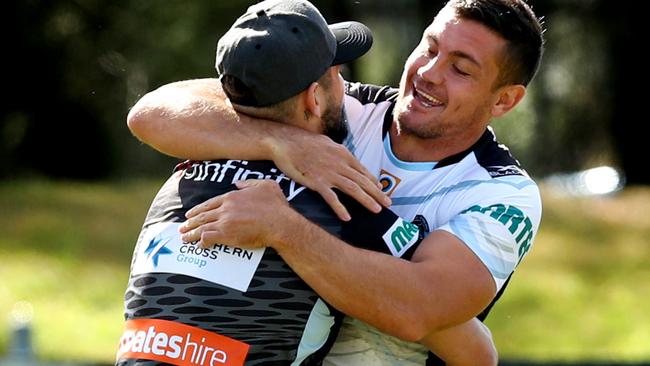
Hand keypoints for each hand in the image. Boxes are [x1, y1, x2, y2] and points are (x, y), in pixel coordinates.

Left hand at [179, 179, 294, 247]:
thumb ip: (249, 183)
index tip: (191, 214)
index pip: (210, 203)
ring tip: (184, 238)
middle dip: (190, 222)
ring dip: (191, 233)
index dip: (198, 209)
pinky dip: (201, 242)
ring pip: (202, 227)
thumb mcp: (266, 185)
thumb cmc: (276, 206)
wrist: (280, 223)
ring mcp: (224, 222)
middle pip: (203, 215)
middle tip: (182, 227)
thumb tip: (238, 183)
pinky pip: (208, 238)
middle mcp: (225, 208)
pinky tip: (199, 246)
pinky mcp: (226, 235)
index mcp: (232, 196)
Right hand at [268, 132, 390, 220]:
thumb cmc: (304, 142)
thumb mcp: (327, 143)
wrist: (285, 142)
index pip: (363, 170)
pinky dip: (340, 207)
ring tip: (377, 210)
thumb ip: (338, 152)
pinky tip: (347, 217)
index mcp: (343, 154)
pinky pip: (331, 197)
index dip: (374, 182)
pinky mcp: (316, 182)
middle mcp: (339, 164)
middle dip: (377, 193)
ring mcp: (329, 173)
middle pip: (362, 180)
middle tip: (388, 204)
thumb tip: (346, 158)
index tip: (381, 190)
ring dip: (366, 200)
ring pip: (353, 188)